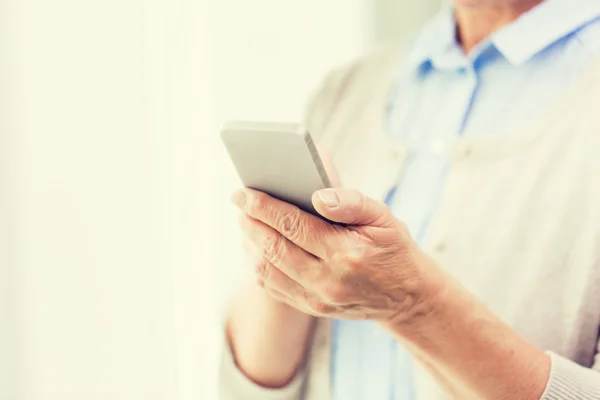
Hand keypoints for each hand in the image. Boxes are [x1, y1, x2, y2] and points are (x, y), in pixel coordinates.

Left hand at [232, 186, 440, 324]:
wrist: (407, 297)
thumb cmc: (393, 249)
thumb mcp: (383, 218)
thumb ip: (351, 202)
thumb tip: (317, 195)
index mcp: (346, 252)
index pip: (292, 225)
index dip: (263, 206)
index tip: (243, 192)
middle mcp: (328, 280)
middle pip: (273, 248)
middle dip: (250, 221)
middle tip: (239, 200)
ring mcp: (318, 298)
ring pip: (268, 270)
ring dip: (250, 243)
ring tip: (247, 220)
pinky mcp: (312, 308)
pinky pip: (274, 287)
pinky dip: (260, 264)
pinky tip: (258, 246)